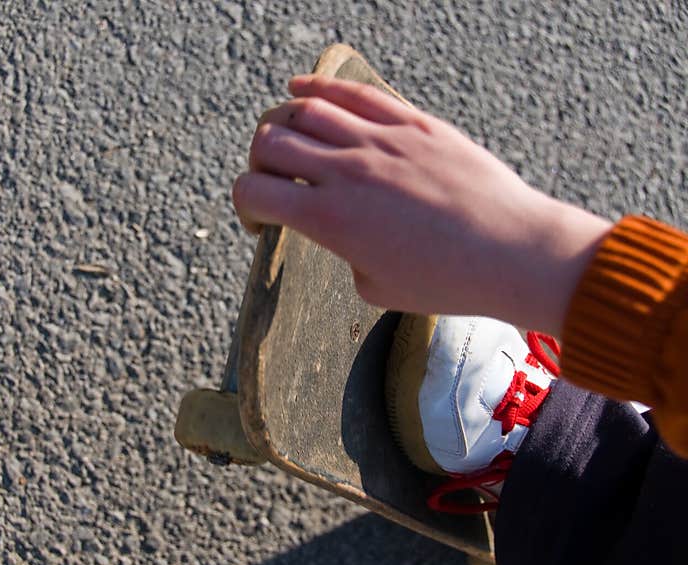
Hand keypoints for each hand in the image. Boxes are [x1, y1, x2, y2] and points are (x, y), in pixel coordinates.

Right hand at [232, 74, 610, 335]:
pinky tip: (300, 89)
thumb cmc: (445, 282)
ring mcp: (379, 141)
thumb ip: (341, 251)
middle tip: (275, 182)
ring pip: (304, 110)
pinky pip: (353, 93)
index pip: (252, 191)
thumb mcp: (373, 287)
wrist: (511, 253)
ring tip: (287, 139)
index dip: (244, 205)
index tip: (262, 220)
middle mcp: (345, 172)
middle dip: (259, 165)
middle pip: (269, 142)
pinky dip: (317, 87)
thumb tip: (339, 228)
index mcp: (329, 220)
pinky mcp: (411, 123)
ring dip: (282, 124)